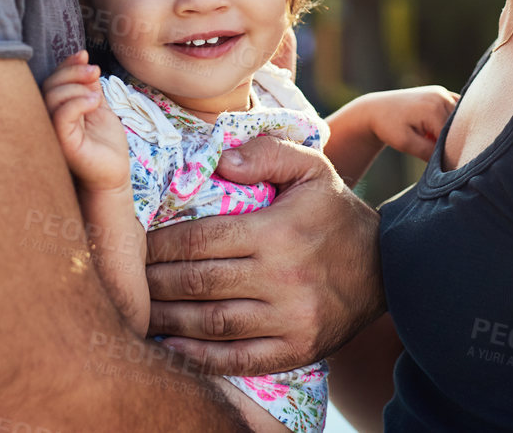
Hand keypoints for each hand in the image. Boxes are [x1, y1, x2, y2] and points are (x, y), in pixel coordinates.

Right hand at [42, 50, 129, 191]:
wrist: (113, 174)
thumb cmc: (105, 144)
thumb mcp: (97, 107)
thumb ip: (88, 86)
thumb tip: (83, 60)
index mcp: (56, 110)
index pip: (52, 81)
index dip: (65, 65)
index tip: (83, 55)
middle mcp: (49, 120)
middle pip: (48, 85)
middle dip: (72, 72)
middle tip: (94, 71)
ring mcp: (53, 132)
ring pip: (51, 97)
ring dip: (76, 86)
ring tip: (97, 94)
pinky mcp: (62, 143)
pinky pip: (61, 116)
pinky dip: (78, 102)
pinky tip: (94, 102)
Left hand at [144, 135, 385, 375]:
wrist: (389, 268)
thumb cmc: (334, 213)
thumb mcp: (311, 168)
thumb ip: (266, 153)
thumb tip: (221, 161)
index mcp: (278, 231)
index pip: (202, 239)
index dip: (160, 245)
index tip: (134, 245)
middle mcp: (282, 277)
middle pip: (199, 282)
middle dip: (154, 283)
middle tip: (123, 281)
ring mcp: (290, 319)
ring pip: (212, 323)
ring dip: (167, 321)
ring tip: (137, 313)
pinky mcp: (296, 350)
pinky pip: (238, 359)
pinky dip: (199, 358)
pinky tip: (170, 350)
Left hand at [364, 85, 458, 162]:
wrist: (376, 109)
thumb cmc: (388, 127)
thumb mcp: (406, 144)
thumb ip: (429, 152)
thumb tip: (450, 161)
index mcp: (434, 108)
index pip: (453, 136)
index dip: (450, 152)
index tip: (442, 164)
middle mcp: (441, 96)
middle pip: (459, 126)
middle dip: (453, 141)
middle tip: (439, 153)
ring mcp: (442, 92)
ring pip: (459, 119)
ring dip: (453, 131)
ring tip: (434, 140)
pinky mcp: (441, 93)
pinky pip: (456, 109)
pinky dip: (453, 121)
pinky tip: (439, 131)